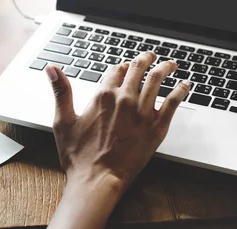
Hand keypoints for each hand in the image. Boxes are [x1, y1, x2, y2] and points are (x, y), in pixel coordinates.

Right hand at [46, 51, 189, 228]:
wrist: (97, 180)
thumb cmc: (78, 156)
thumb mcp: (63, 121)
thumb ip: (61, 91)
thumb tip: (52, 69)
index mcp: (103, 96)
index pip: (115, 70)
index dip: (120, 66)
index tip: (124, 66)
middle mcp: (124, 99)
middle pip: (138, 69)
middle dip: (145, 59)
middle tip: (151, 56)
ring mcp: (142, 113)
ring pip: (157, 80)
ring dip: (165, 68)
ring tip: (170, 64)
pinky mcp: (156, 128)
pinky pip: (173, 103)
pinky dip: (180, 91)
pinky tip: (185, 85)